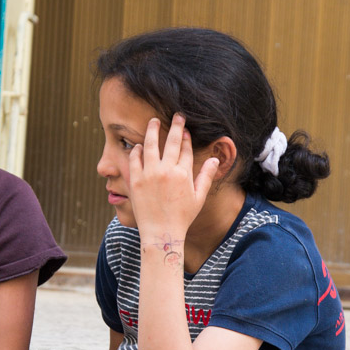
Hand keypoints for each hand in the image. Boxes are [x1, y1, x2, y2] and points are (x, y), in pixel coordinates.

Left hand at [129, 113, 219, 241]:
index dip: (185, 137)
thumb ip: (206, 176)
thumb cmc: (181, 217)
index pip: (185, 149)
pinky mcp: (135, 181)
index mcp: (183, 174)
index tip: (185, 129)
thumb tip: (215, 159)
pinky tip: (138, 145)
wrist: (161, 232)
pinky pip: (134, 159)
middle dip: (175, 126)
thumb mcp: (198, 197)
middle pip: (171, 142)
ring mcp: (150, 175)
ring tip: (153, 121)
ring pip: (150, 145)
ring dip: (152, 130)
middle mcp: (167, 171)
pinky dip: (136, 150)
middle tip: (176, 116)